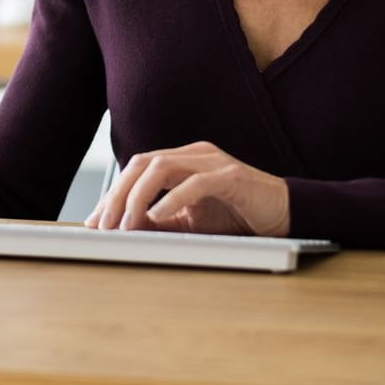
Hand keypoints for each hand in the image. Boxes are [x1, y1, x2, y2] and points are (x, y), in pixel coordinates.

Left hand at [84, 141, 289, 236]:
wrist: (288, 215)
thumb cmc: (239, 217)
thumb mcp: (192, 223)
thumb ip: (161, 222)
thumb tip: (126, 229)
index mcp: (182, 161)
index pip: (137, 170)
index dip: (112, 194)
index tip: (95, 222)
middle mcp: (194, 154)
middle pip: (142, 164)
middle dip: (117, 195)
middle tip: (104, 226)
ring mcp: (213, 161)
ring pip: (161, 167)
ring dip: (138, 197)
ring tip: (126, 225)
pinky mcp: (232, 176)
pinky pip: (195, 182)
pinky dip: (173, 199)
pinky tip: (158, 217)